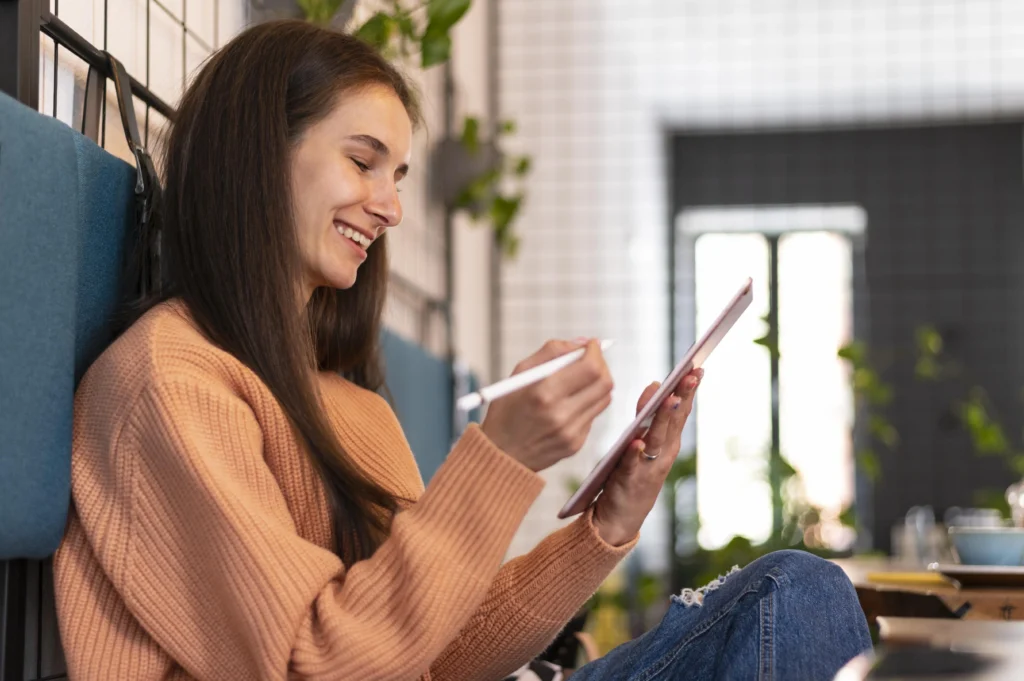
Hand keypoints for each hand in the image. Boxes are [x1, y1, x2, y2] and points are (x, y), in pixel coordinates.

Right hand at [482, 339, 613, 471]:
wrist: (500, 454)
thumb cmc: (506, 410)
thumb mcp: (520, 373)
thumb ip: (552, 352)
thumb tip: (583, 342)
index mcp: (543, 393)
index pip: (590, 367)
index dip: (595, 352)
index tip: (591, 345)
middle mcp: (560, 414)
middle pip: (604, 382)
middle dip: (601, 365)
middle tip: (591, 360)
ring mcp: (570, 432)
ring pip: (604, 398)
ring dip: (597, 384)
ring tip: (578, 381)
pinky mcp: (576, 444)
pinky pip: (593, 415)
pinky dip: (586, 404)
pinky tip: (568, 404)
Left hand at [591, 368, 703, 545]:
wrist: (618, 520)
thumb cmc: (631, 476)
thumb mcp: (643, 443)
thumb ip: (648, 416)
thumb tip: (654, 385)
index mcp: (668, 443)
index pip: (681, 411)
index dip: (688, 389)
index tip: (697, 366)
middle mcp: (663, 454)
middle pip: (675, 421)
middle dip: (683, 397)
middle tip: (691, 374)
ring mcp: (648, 468)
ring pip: (658, 439)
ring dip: (665, 419)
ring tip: (669, 399)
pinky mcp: (629, 482)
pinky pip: (632, 465)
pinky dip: (634, 454)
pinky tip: (636, 442)